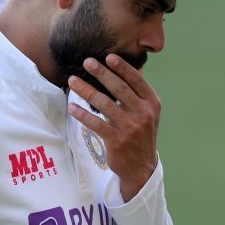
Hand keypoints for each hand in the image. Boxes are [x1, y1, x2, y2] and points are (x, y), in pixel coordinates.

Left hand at [67, 54, 160, 201]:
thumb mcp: (148, 114)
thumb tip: (133, 68)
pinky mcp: (116, 140)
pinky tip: (72, 106)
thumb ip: (139, 94)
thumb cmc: (141, 135)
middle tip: (87, 61)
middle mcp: (143, 114)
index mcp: (152, 104)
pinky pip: (95, 123)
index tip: (109, 56)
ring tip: (73, 80)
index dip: (123, 68)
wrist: (141, 167)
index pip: (137, 81)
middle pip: (119, 89)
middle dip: (102, 73)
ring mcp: (130, 127)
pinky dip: (82, 114)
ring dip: (86, 90)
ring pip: (104, 103)